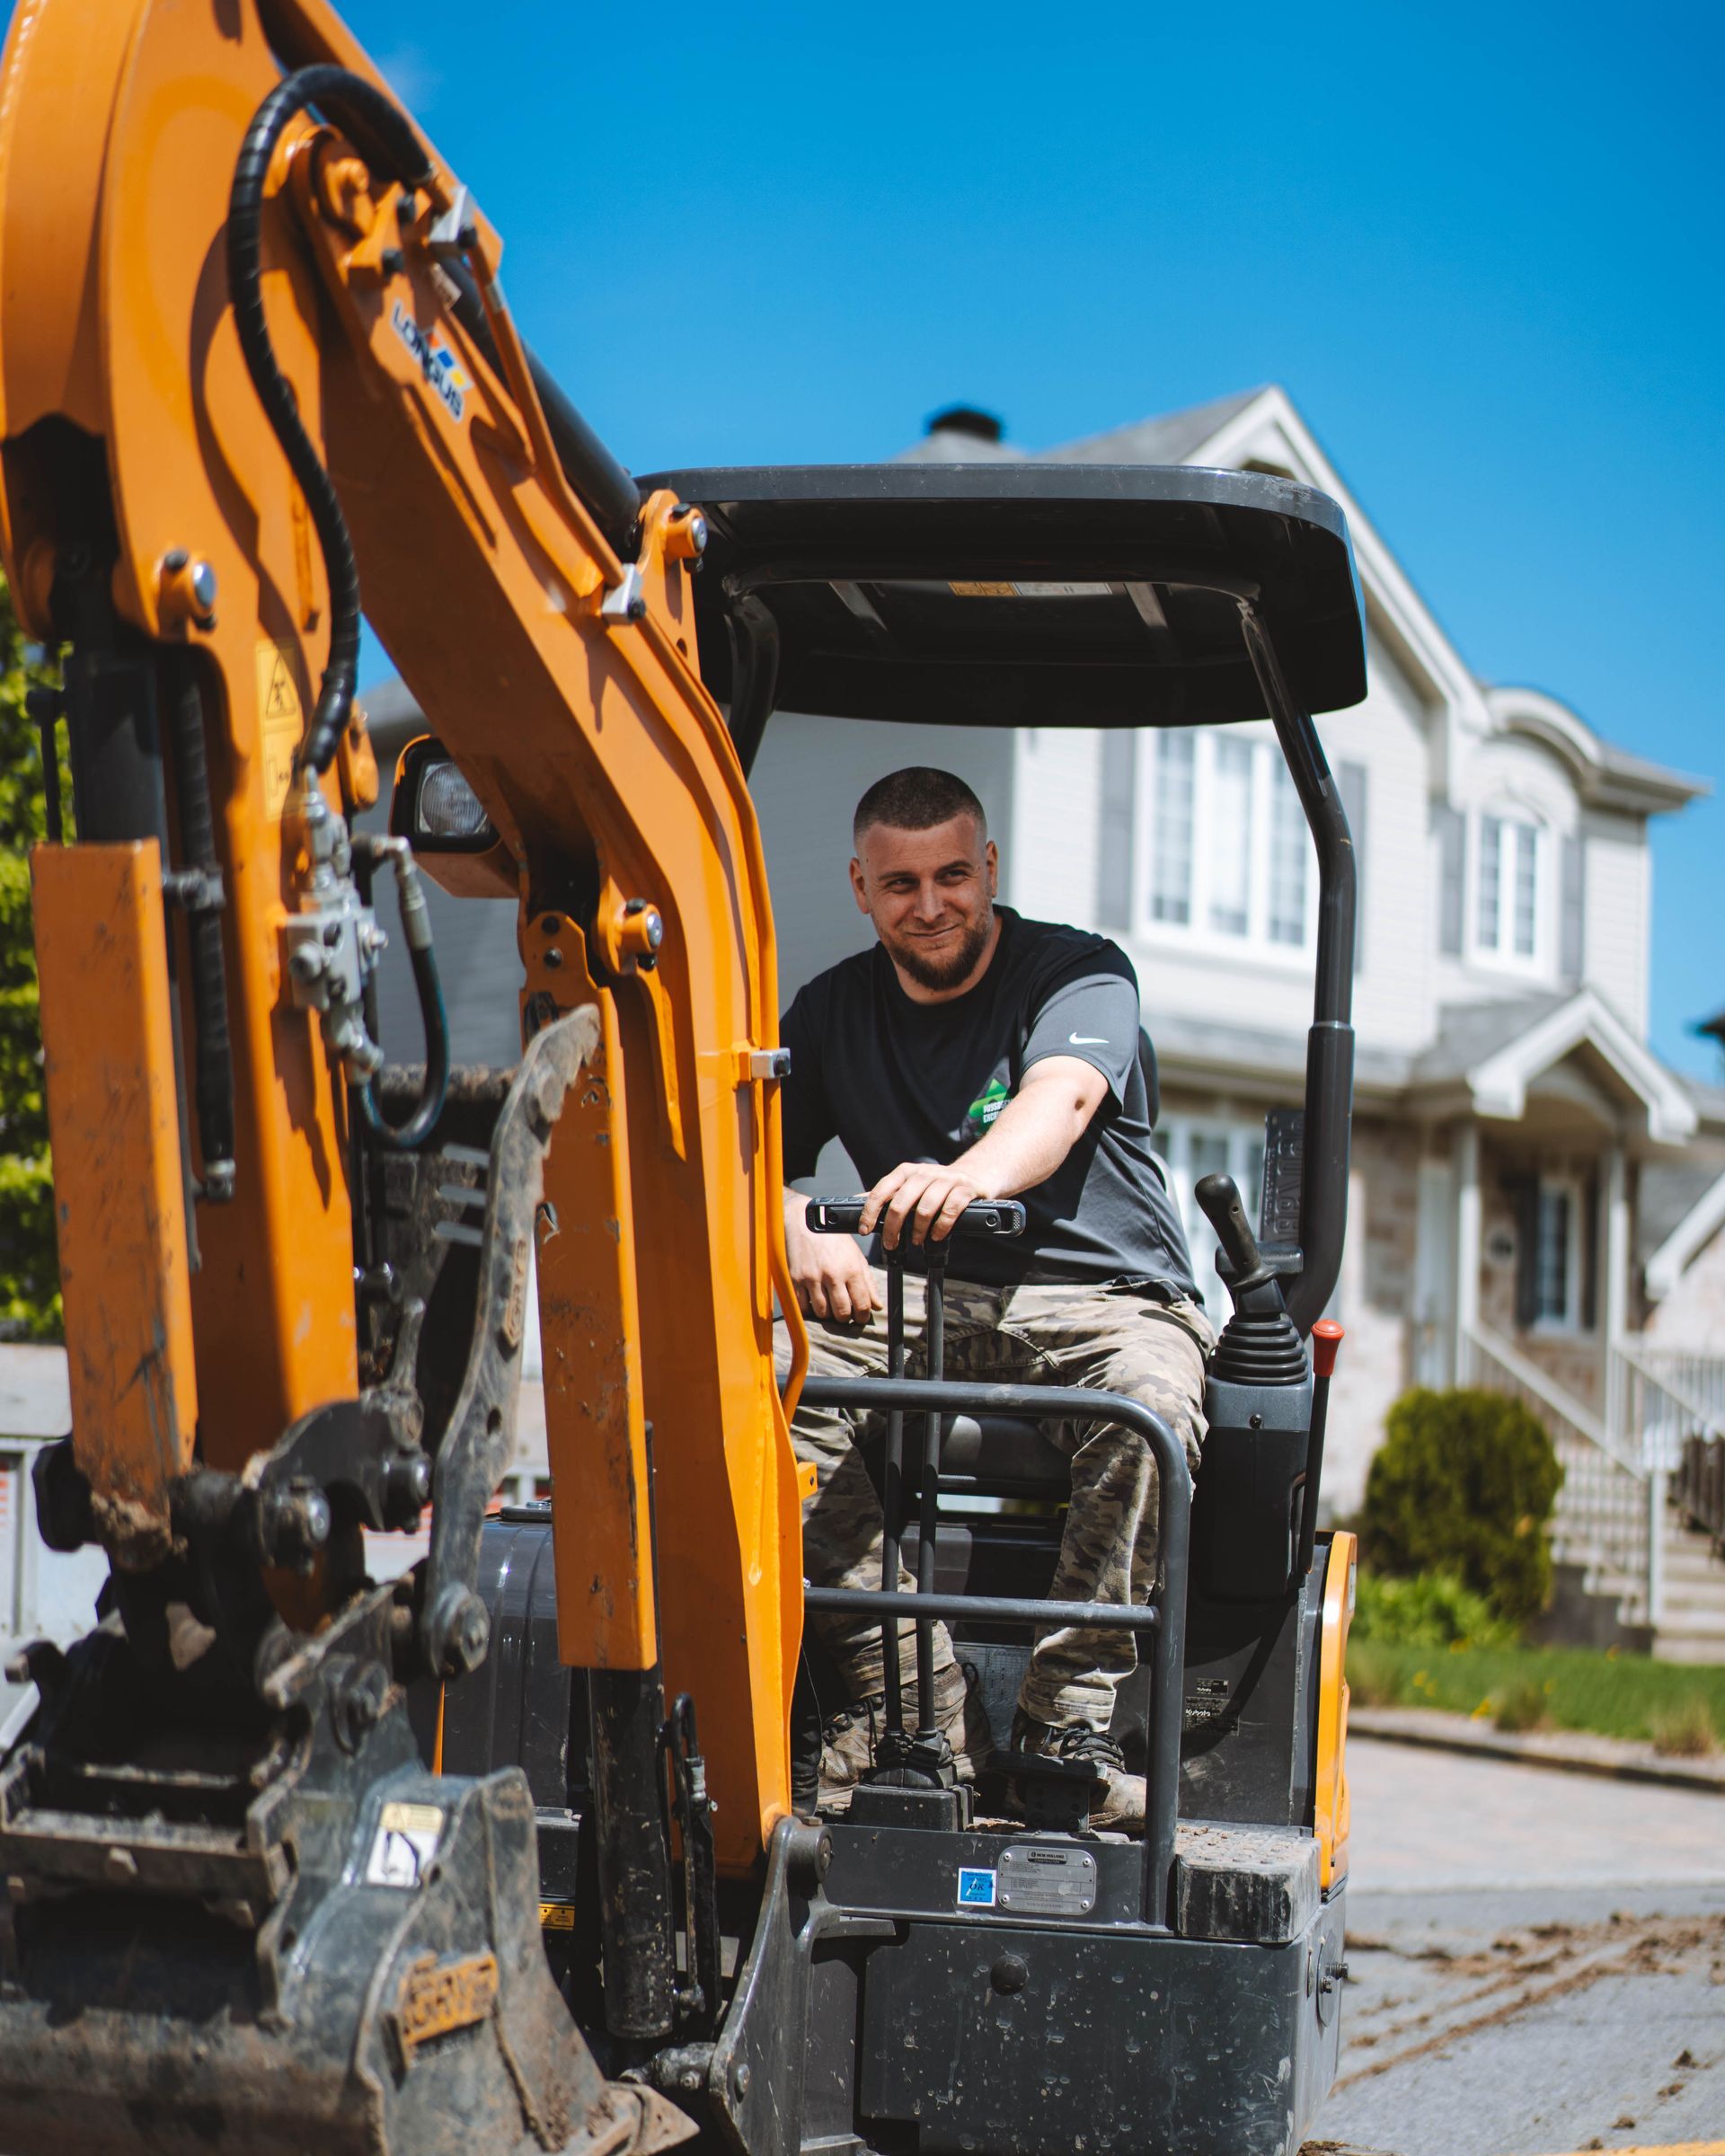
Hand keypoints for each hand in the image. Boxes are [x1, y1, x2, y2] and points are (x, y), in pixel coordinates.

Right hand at [785, 1200, 877, 1323]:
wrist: (804, 1221)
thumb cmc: (832, 1237)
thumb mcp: (855, 1255)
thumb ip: (868, 1282)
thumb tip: (877, 1306)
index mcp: (851, 1269)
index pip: (862, 1304)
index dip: (862, 1317)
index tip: (860, 1317)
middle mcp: (833, 1275)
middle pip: (841, 1313)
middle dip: (844, 1318)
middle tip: (844, 1313)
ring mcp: (813, 1278)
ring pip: (822, 1313)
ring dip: (827, 1314)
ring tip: (828, 1305)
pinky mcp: (796, 1279)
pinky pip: (803, 1307)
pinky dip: (809, 1309)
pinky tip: (813, 1301)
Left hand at [861, 1161, 988, 1249]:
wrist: (974, 1175)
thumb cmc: (936, 1185)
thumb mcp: (909, 1185)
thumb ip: (886, 1194)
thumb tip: (855, 1202)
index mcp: (906, 1172)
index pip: (882, 1190)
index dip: (870, 1212)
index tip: (865, 1229)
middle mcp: (924, 1173)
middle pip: (901, 1203)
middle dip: (893, 1228)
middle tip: (890, 1243)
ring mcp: (945, 1180)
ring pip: (925, 1208)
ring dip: (918, 1230)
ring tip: (917, 1241)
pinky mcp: (964, 1189)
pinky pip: (950, 1210)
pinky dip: (941, 1227)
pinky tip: (936, 1235)